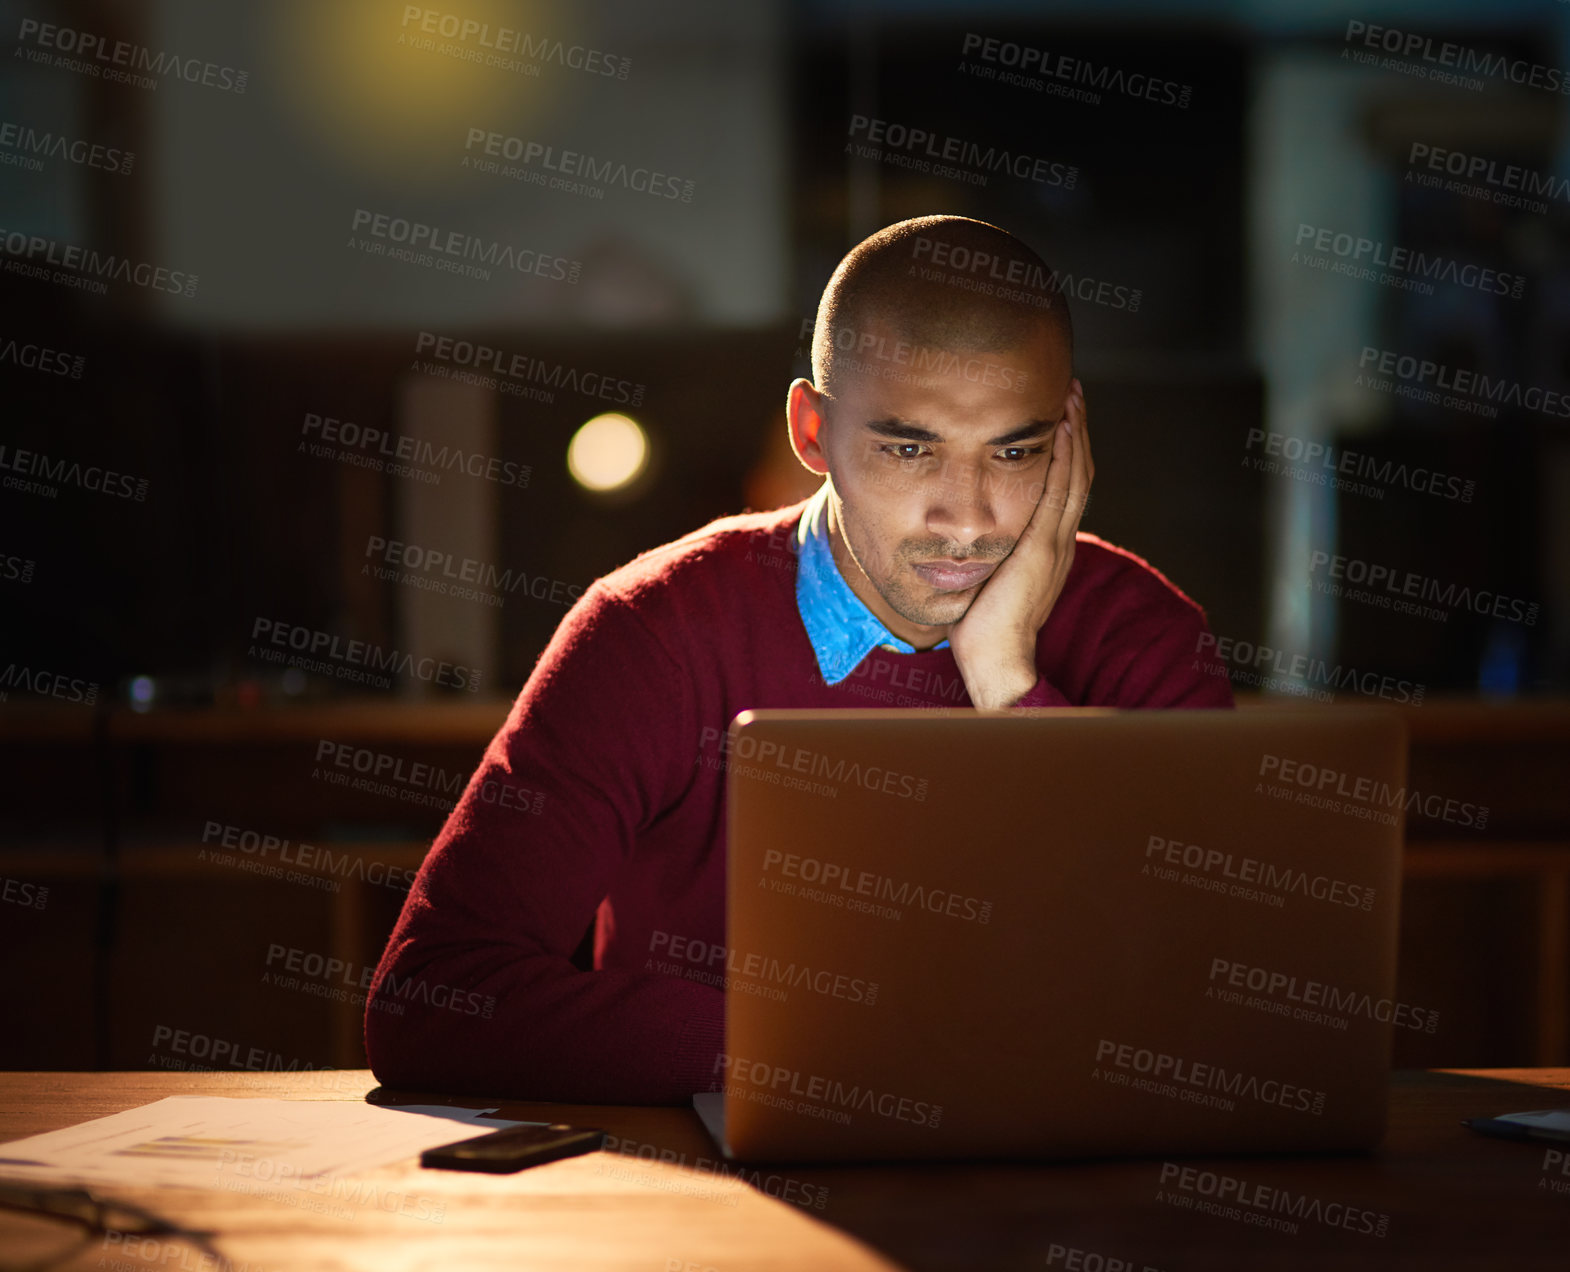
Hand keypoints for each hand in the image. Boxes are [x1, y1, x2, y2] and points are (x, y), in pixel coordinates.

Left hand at [948, 378, 1093, 706]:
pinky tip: (1061, 429)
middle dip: (1077, 429)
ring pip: (1075, 476)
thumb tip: (965, 534)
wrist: (997, 661)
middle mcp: (1059, 540)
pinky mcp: (1043, 549)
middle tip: (1074, 390)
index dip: (1067, 450)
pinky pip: (1060, 493)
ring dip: (1074, 433)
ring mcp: (1054, 543)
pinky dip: (1064, 458)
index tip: (1061, 416)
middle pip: (1077, 472)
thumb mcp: (988, 577)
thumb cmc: (982, 628)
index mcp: (1049, 546)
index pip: (1065, 487)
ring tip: (1072, 396)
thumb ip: (988, 552)